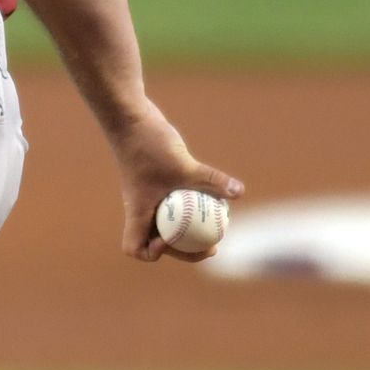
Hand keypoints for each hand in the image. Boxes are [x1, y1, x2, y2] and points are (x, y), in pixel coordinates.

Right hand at [109, 109, 244, 263]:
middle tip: (212, 247)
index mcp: (138, 212)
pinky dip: (192, 206)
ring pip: (168, 223)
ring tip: (217, 228)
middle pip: (157, 242)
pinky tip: (215, 199)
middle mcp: (142, 208)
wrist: (130, 117)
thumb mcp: (183, 165)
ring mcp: (149, 196)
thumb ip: (211, 180)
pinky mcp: (158, 182)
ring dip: (189, 230)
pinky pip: (176, 203)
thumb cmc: (148, 144)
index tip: (174, 240)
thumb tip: (239, 193)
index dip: (155, 252)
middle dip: (184, 249)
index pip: (135, 248)